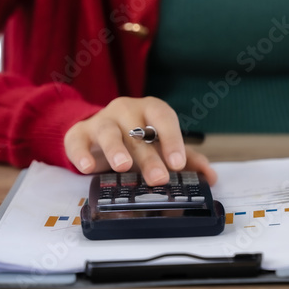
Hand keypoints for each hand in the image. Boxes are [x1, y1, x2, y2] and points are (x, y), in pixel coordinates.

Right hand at [64, 96, 216, 184]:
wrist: (98, 132)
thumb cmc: (136, 138)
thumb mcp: (160, 146)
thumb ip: (185, 159)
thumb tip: (210, 177)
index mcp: (150, 110)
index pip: (164, 118)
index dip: (172, 139)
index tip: (178, 163)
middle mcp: (126, 110)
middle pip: (138, 131)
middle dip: (149, 156)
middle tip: (159, 179)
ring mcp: (101, 120)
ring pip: (108, 131)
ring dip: (116, 149)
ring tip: (122, 166)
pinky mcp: (78, 134)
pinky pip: (77, 141)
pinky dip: (81, 154)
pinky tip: (87, 168)